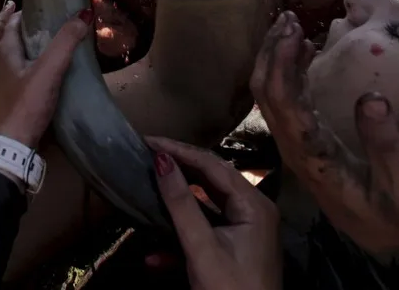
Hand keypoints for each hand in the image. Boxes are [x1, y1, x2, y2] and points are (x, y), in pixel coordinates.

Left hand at [0, 2, 91, 147]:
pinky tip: (25, 71)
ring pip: (3, 55)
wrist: (8, 146)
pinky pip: (7, 74)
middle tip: (28, 16)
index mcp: (5, 51)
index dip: (20, 11)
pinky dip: (15, 65)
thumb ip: (66, 42)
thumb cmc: (25, 104)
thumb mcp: (49, 69)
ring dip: (13, 43)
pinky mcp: (4, 99)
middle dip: (12, 24)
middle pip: (2, 37)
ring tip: (28, 39)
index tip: (35, 3)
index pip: (10, 23)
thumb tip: (84, 13)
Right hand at [148, 136, 281, 289]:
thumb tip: (162, 160)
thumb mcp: (202, 248)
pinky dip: (181, 240)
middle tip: (145, 157)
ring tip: (146, 191)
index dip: (179, 150)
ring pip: (204, 208)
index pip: (212, 164)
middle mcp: (253, 211)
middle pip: (210, 180)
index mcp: (254, 204)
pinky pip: (205, 234)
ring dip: (175, 207)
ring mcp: (245, 232)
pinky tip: (155, 257)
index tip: (148, 141)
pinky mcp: (234, 251)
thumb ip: (181, 204)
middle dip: (177, 171)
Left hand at [250, 12, 398, 265]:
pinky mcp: (305, 147)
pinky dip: (286, 72)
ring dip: (274, 58)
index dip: (281, 61)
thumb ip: (386, 147)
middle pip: (264, 93)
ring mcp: (296, 149)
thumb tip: (372, 95)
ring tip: (290, 25)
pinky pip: (284, 103)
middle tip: (288, 16)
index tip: (293, 28)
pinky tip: (302, 54)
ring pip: (269, 97)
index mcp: (311, 157)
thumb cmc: (397, 223)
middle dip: (270, 51)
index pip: (281, 101)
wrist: (389, 252)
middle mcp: (294, 150)